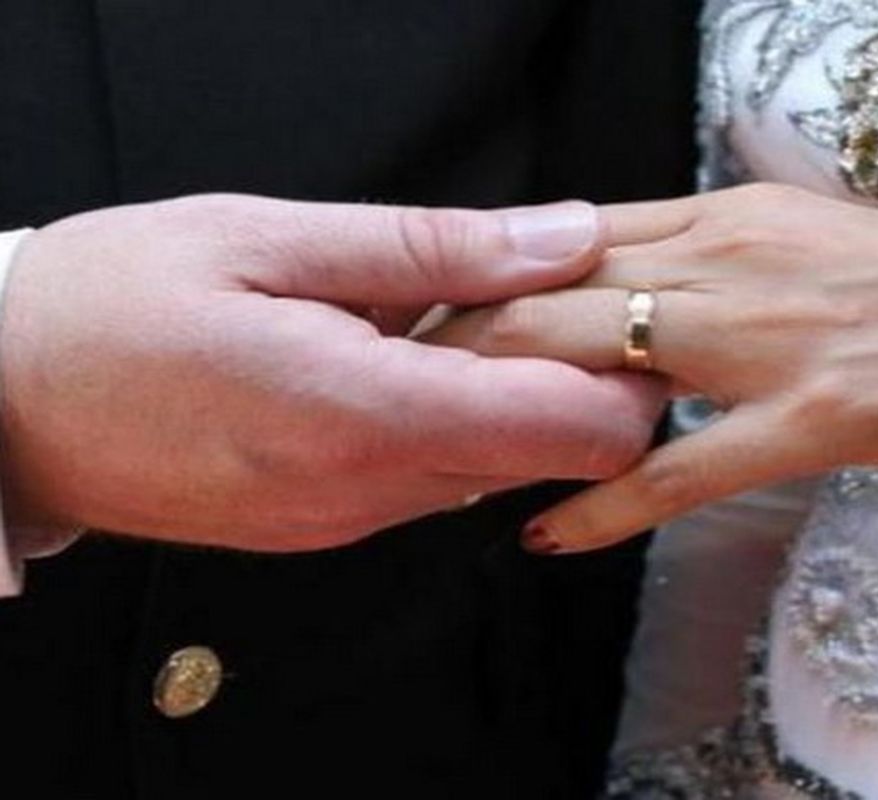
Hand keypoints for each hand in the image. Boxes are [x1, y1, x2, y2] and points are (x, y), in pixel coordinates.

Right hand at [1, 194, 664, 550]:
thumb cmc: (111, 308)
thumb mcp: (270, 239)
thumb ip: (435, 249)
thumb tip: (563, 238)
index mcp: (362, 413)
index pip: (572, 432)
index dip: (629, 379)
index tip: (617, 315)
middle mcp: (368, 490)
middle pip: (553, 460)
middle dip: (580, 382)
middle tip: (540, 297)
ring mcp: (348, 521)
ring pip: (497, 472)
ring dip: (511, 400)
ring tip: (457, 320)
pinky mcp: (327, 527)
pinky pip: (433, 482)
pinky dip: (453, 425)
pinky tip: (403, 363)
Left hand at [428, 183, 877, 552]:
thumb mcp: (825, 251)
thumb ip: (733, 260)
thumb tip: (654, 281)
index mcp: (743, 213)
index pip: (575, 233)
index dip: (487, 276)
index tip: (422, 315)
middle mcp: (745, 255)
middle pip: (560, 287)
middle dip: (462, 338)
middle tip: (388, 390)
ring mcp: (780, 334)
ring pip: (600, 358)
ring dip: (506, 408)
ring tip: (432, 455)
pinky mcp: (825, 413)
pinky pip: (687, 464)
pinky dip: (607, 503)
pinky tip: (547, 534)